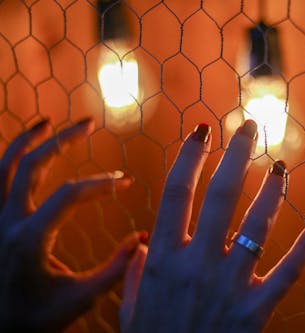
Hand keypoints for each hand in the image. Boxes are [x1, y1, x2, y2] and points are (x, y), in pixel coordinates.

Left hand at [0, 118, 145, 331]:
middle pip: (32, 166)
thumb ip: (116, 270)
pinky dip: (10, 159)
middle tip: (88, 123)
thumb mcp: (82, 299)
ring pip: (4, 167)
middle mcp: (6, 223)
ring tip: (48, 122)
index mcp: (29, 240)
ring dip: (27, 141)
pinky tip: (25, 149)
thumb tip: (141, 239)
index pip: (69, 195)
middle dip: (63, 141)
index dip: (102, 184)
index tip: (126, 182)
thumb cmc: (38, 319)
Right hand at [121, 120, 304, 332]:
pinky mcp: (256, 310)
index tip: (201, 131)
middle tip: (249, 127)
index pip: (176, 193)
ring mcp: (229, 285)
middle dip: (235, 155)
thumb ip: (136, 274)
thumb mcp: (130, 310)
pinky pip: (286, 273)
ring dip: (271, 189)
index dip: (189, 157)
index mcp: (163, 260)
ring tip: (279, 165)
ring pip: (256, 224)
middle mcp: (197, 264)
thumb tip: (143, 245)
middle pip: (219, 195)